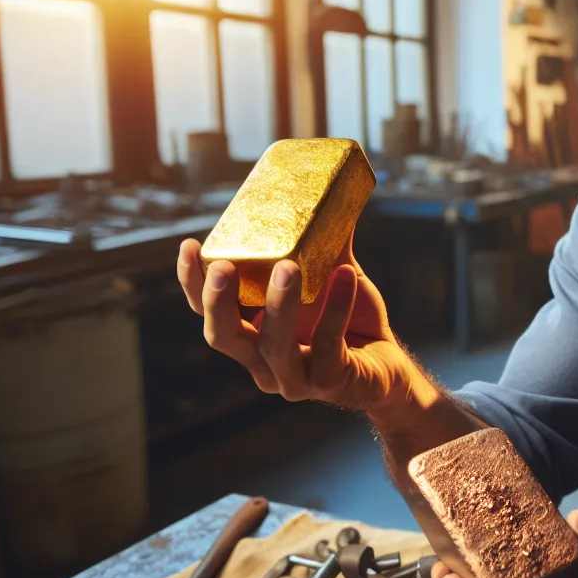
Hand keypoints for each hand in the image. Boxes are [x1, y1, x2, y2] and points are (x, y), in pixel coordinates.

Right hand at [177, 237, 418, 412]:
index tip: (190, 245)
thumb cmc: (352, 321)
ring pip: (273, 347)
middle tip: (224, 266)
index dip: (193, 283)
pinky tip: (345, 277)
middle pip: (223, 337)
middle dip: (219, 302)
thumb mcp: (330, 278)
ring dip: (277, 306)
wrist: (388, 364)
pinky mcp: (330, 383)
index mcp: (251, 336)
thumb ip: (320, 244)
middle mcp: (262, 363)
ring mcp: (294, 379)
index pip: (209, 313)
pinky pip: (327, 347)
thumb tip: (322, 193)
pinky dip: (335, 311)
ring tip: (289, 266)